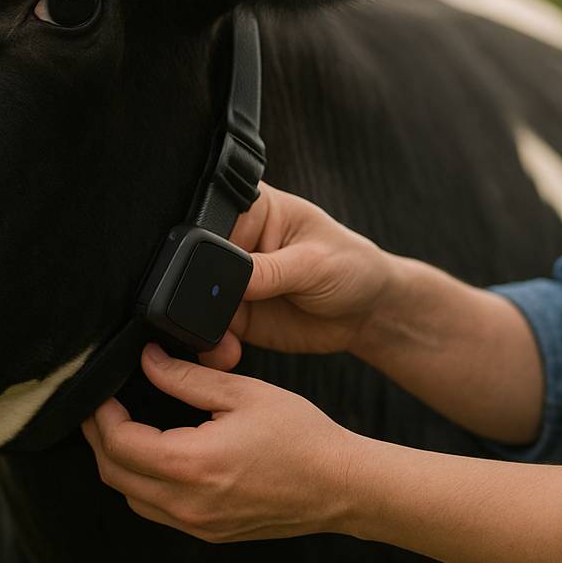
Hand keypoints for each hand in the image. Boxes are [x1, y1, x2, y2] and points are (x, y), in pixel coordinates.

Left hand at [81, 343, 361, 541]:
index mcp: (193, 464)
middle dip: (99, 439)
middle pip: (114, 475)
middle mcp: (188, 503)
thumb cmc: (301, 436)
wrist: (341, 486)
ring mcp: (198, 525)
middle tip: (100, 407)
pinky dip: (143, 483)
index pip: (120, 444)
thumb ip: (188, 378)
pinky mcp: (210, 533)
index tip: (101, 391)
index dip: (102, 415)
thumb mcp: (244, 393)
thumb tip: (148, 360)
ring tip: (123, 427)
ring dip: (118, 464)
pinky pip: (157, 511)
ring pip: (132, 497)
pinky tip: (155, 455)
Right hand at [200, 183, 393, 370]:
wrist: (366, 312)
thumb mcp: (314, 262)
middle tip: (222, 315)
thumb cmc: (350, 266)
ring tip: (225, 343)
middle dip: (199, 294)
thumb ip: (270, 270)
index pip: (211, 220)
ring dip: (203, 326)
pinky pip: (210, 330)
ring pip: (197, 302)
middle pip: (195, 263)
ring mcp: (232, 280)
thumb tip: (228, 278)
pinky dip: (212, 345)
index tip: (214, 276)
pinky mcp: (235, 314)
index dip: (204, 246)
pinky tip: (228, 352)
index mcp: (253, 209)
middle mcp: (236, 242)